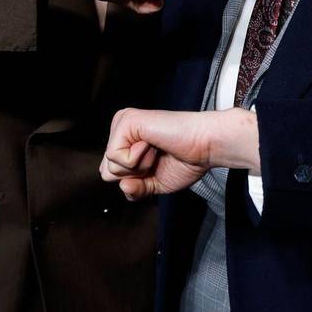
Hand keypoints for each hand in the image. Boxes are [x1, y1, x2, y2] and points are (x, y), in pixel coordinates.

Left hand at [100, 108, 259, 199]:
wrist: (204, 146)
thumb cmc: (187, 160)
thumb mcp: (155, 184)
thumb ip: (136, 189)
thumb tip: (123, 186)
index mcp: (126, 140)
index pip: (111, 174)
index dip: (135, 180)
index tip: (157, 165)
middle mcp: (122, 128)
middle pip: (107, 173)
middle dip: (134, 176)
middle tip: (157, 158)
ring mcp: (123, 123)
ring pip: (110, 167)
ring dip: (138, 167)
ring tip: (156, 150)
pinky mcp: (126, 121)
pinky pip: (116, 157)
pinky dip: (137, 160)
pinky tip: (153, 144)